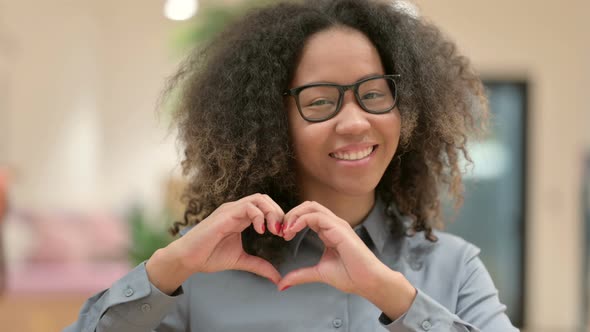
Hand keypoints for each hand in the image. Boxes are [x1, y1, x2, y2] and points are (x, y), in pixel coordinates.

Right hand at [147, 193, 284, 293]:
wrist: (188, 259)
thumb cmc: (209, 256)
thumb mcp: (241, 260)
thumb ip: (260, 266)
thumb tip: (277, 278)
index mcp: (241, 217)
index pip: (265, 206)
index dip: (278, 217)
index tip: (284, 234)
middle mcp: (236, 210)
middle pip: (265, 199)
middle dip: (278, 212)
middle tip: (282, 231)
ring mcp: (230, 210)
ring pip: (259, 198)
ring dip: (271, 212)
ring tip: (274, 230)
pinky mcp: (225, 215)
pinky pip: (247, 207)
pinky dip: (259, 216)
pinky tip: (260, 231)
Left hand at [277, 201, 386, 296]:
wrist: (368, 282)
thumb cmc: (351, 276)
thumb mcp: (319, 273)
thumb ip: (301, 275)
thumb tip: (282, 284)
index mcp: (329, 231)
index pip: (308, 215)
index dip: (292, 221)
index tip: (282, 235)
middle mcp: (333, 224)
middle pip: (308, 206)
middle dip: (291, 214)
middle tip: (281, 230)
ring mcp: (337, 224)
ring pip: (311, 206)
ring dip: (294, 215)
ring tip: (285, 230)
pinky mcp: (339, 228)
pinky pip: (316, 216)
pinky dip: (301, 220)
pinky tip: (292, 231)